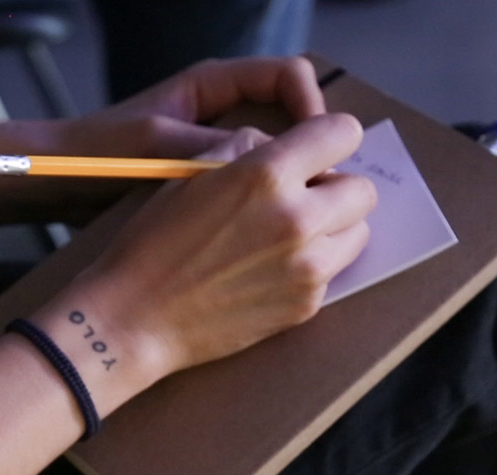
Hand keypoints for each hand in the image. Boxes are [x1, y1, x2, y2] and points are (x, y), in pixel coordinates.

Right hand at [34, 113, 376, 414]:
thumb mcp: (189, 174)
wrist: (133, 319)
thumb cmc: (151, 244)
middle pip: (362, 189)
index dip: (328, 138)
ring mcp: (307, 268)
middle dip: (334, 188)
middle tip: (298, 200)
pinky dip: (311, 266)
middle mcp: (297, 219)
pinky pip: (332, 272)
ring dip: (332, 228)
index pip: (343, 133)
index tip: (313, 152)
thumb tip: (285, 147)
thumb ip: (245, 148)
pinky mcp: (306, 305)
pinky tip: (267, 271)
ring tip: (287, 237)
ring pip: (358, 233)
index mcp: (266, 175)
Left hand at [37, 56, 325, 224]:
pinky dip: (260, 210)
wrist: (56, 185)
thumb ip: (212, 147)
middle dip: (312, 158)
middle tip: (316, 196)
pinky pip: (250, 193)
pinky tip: (263, 238)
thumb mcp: (157, 145)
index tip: (317, 150)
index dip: (313, 109)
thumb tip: (273, 160)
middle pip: (294, 124)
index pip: (290, 78)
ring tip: (295, 224)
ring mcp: (217, 153)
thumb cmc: (98, 153)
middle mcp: (223, 115)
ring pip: (278, 165)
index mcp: (214, 88)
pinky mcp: (207, 188)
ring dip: (290, 191)